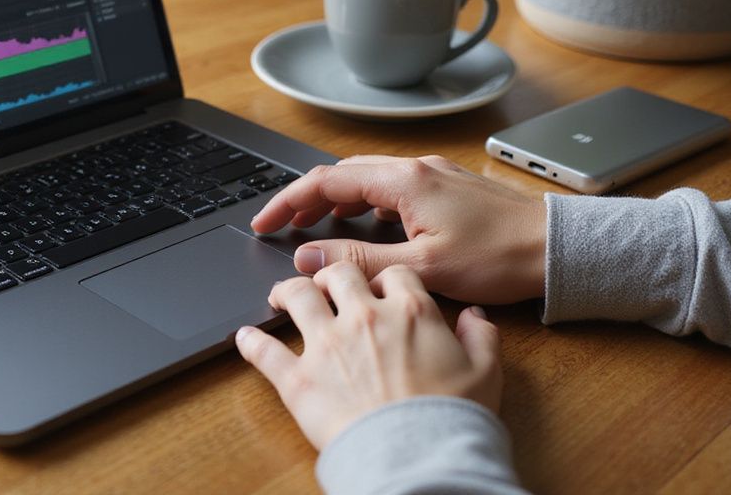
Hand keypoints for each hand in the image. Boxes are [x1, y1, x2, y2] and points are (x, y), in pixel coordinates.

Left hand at [236, 263, 501, 449]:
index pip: (393, 274)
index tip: (380, 288)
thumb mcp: (486, 374)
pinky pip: (265, 351)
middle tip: (325, 284)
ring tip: (281, 296)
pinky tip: (243, 337)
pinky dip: (250, 343)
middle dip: (331, 275)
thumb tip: (475, 318)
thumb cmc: (453, 419)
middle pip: (339, 274)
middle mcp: (365, 318)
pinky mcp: (298, 378)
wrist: (419, 457)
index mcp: (410, 312)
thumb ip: (482, 338)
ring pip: (297, 297)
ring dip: (287, 292)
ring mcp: (327, 345)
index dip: (385, 278)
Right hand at [250, 155, 546, 304]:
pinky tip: (367, 224)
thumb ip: (360, 261)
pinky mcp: (449, 188)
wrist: (560, 248)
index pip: (326, 180)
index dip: (288, 201)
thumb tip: (308, 256)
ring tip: (316, 227)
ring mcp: (435, 175)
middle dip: (307, 199)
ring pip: (368, 179)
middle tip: (283, 227)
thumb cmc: (502, 257)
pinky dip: (366, 202)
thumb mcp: (422, 268)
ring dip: (337, 200)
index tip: (264, 223)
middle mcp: (417, 169)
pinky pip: (393, 187)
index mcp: (404, 181)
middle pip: (344, 174)